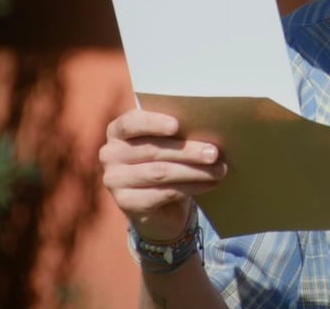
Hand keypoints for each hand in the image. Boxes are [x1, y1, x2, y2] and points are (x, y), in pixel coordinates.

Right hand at [100, 109, 226, 240]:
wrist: (159, 206)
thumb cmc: (166, 161)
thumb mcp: (168, 143)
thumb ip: (176, 132)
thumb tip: (209, 126)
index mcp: (118, 131)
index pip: (131, 123)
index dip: (153, 123)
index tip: (176, 125)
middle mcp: (110, 154)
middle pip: (153, 150)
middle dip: (188, 151)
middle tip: (214, 153)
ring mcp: (115, 180)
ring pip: (160, 173)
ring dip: (194, 171)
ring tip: (219, 170)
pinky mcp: (126, 203)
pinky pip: (163, 193)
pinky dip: (191, 187)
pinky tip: (210, 184)